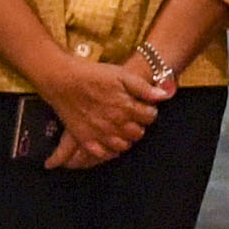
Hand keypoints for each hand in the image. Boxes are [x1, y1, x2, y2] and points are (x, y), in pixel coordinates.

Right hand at [42, 53, 164, 169]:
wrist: (64, 80)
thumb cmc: (94, 75)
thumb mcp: (122, 75)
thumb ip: (143, 88)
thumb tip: (164, 96)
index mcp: (126, 107)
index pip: (149, 117)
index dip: (150, 111)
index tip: (145, 107)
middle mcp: (115, 124)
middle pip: (138, 133)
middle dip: (140, 126)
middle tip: (134, 118)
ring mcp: (100, 133)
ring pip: (123, 146)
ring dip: (127, 139)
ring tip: (123, 128)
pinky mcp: (85, 139)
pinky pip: (102, 153)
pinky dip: (109, 150)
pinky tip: (111, 142)